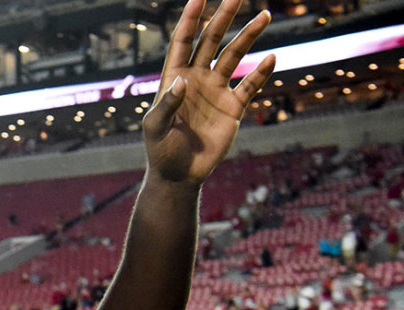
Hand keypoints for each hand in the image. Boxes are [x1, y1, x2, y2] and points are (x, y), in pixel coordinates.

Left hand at [143, 0, 275, 184]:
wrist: (180, 174)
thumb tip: (181, 80)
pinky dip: (261, 72)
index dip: (191, 19)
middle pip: (212, 40)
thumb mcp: (155, 128)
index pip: (183, 42)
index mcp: (174, 78)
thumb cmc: (160, 150)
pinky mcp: (233, 107)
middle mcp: (197, 79)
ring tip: (265, 15)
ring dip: (249, 36)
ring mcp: (216, 91)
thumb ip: (166, 104)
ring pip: (234, 56)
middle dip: (224, 18)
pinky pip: (250, 85)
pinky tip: (272, 57)